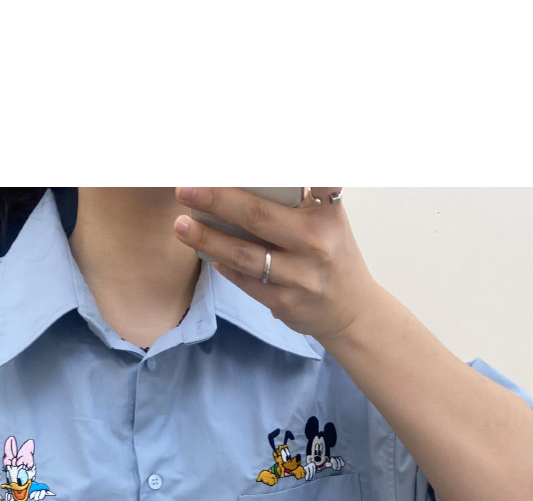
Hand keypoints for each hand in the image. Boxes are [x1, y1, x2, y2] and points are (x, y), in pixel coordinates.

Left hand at [173, 187, 382, 347]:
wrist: (351, 310)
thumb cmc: (331, 253)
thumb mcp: (327, 219)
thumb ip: (297, 199)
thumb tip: (243, 175)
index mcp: (327, 215)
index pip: (319, 184)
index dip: (295, 170)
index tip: (259, 157)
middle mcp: (316, 244)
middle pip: (257, 216)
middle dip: (216, 200)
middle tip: (185, 188)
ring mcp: (300, 277)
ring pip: (244, 255)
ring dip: (207, 239)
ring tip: (181, 225)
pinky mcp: (286, 302)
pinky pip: (245, 281)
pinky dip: (223, 265)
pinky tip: (205, 252)